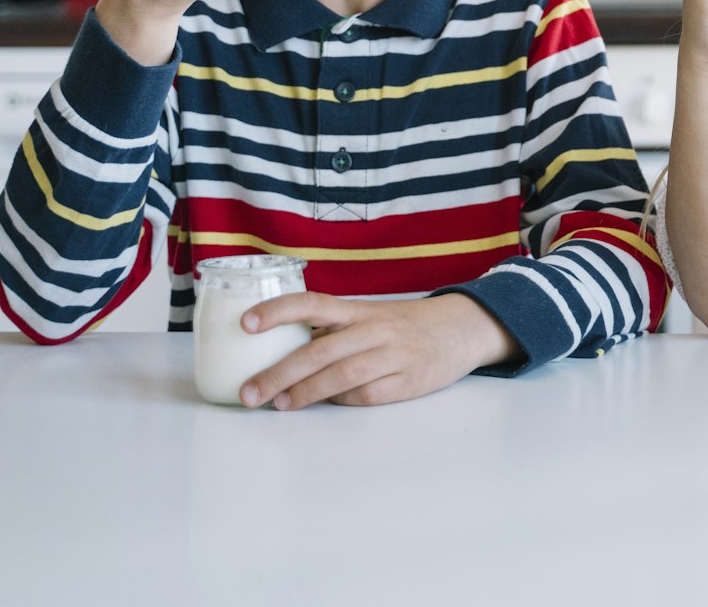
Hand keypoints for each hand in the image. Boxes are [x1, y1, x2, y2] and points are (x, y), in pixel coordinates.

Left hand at [238, 293, 517, 409]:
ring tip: (278, 404)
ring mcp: (392, 355)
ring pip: (341, 374)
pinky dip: (343, 401)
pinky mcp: (407, 381)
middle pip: (320, 350)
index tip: (245, 323)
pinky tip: (326, 405)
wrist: (462, 328)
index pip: (313, 303)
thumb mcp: (369, 316)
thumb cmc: (405, 325)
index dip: (278, 310)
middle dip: (279, 373)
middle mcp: (373, 328)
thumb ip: (333, 331)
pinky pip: (367, 395)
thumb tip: (282, 355)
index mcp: (359, 309)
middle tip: (249, 392)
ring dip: (305, 392)